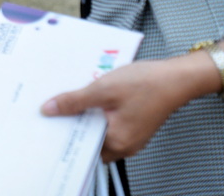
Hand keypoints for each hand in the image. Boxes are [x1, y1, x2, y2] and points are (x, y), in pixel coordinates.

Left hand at [41, 50, 223, 162]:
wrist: (176, 77)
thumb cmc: (146, 84)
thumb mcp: (103, 90)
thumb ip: (74, 102)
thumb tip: (50, 110)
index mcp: (117, 142)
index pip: (80, 146)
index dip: (63, 133)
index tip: (47, 120)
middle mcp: (125, 145)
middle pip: (88, 139)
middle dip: (73, 123)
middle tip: (55, 106)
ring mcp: (131, 136)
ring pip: (98, 130)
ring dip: (85, 115)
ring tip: (73, 98)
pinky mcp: (133, 126)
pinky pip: (109, 123)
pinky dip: (98, 112)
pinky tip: (91, 97)